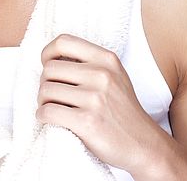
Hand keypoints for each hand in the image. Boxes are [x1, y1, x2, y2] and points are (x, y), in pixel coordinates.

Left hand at [36, 33, 161, 173]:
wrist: (143, 144)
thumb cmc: (122, 109)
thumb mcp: (113, 75)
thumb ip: (88, 62)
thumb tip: (51, 58)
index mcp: (106, 59)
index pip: (64, 42)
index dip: (48, 53)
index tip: (47, 64)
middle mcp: (101, 74)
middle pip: (50, 69)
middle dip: (44, 83)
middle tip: (51, 95)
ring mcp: (95, 98)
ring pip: (46, 91)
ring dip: (42, 102)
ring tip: (52, 107)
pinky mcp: (87, 122)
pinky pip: (47, 112)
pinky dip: (42, 116)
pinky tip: (50, 119)